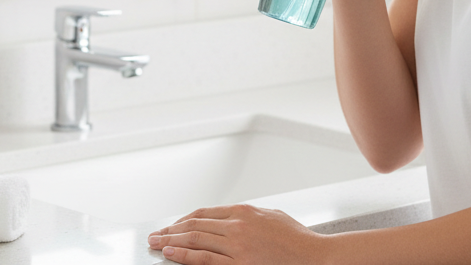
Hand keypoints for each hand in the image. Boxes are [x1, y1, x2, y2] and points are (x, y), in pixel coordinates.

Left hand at [148, 204, 329, 263]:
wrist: (317, 257)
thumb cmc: (298, 240)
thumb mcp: (271, 216)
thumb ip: (249, 215)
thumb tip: (232, 217)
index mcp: (244, 211)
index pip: (204, 213)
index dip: (184, 220)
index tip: (172, 226)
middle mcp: (238, 225)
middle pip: (195, 225)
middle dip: (170, 230)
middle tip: (154, 235)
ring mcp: (238, 246)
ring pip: (196, 239)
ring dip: (171, 241)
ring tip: (156, 244)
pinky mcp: (240, 264)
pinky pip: (206, 260)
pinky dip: (185, 255)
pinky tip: (172, 254)